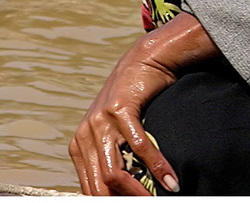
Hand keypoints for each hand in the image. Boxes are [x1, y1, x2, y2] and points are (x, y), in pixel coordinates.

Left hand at [70, 13, 218, 194]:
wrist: (144, 61)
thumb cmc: (133, 101)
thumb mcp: (114, 134)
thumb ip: (111, 160)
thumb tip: (119, 193)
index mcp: (79, 146)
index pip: (89, 189)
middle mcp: (85, 135)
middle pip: (99, 186)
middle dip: (124, 200)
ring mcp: (100, 121)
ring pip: (114, 173)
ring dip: (138, 192)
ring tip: (160, 199)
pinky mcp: (120, 109)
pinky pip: (139, 147)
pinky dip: (157, 166)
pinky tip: (171, 179)